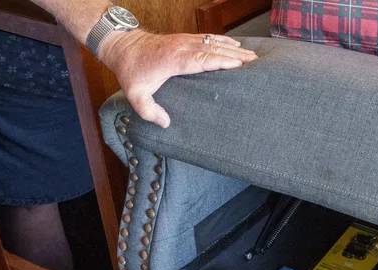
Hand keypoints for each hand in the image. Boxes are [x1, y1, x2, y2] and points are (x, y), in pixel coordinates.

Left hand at [99, 30, 256, 127]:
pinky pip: (208, 38)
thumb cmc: (131, 71)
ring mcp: (184, 41)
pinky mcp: (184, 39)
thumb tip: (166, 123)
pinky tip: (235, 44)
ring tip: (252, 55)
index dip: (221, 62)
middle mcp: (181, 47)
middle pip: (213, 49)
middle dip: (236, 56)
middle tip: (255, 62)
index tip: (240, 66)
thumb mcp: (135, 95)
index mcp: (173, 60)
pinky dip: (223, 40)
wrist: (122, 46)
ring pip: (213, 42)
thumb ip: (149, 111)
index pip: (202, 59)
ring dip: (234, 48)